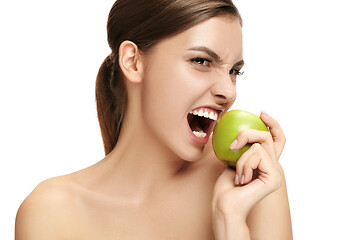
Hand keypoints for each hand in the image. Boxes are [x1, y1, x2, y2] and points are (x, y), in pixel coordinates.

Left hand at [212, 112, 285, 236]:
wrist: (225, 205)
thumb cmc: (225, 186)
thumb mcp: (232, 159)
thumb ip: (241, 147)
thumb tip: (237, 127)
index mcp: (266, 163)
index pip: (277, 139)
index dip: (272, 124)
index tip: (260, 113)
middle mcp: (274, 167)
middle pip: (269, 137)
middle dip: (249, 134)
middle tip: (234, 144)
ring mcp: (276, 173)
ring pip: (259, 145)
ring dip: (241, 158)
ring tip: (238, 175)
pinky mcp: (274, 177)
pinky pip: (257, 155)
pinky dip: (244, 164)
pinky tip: (242, 180)